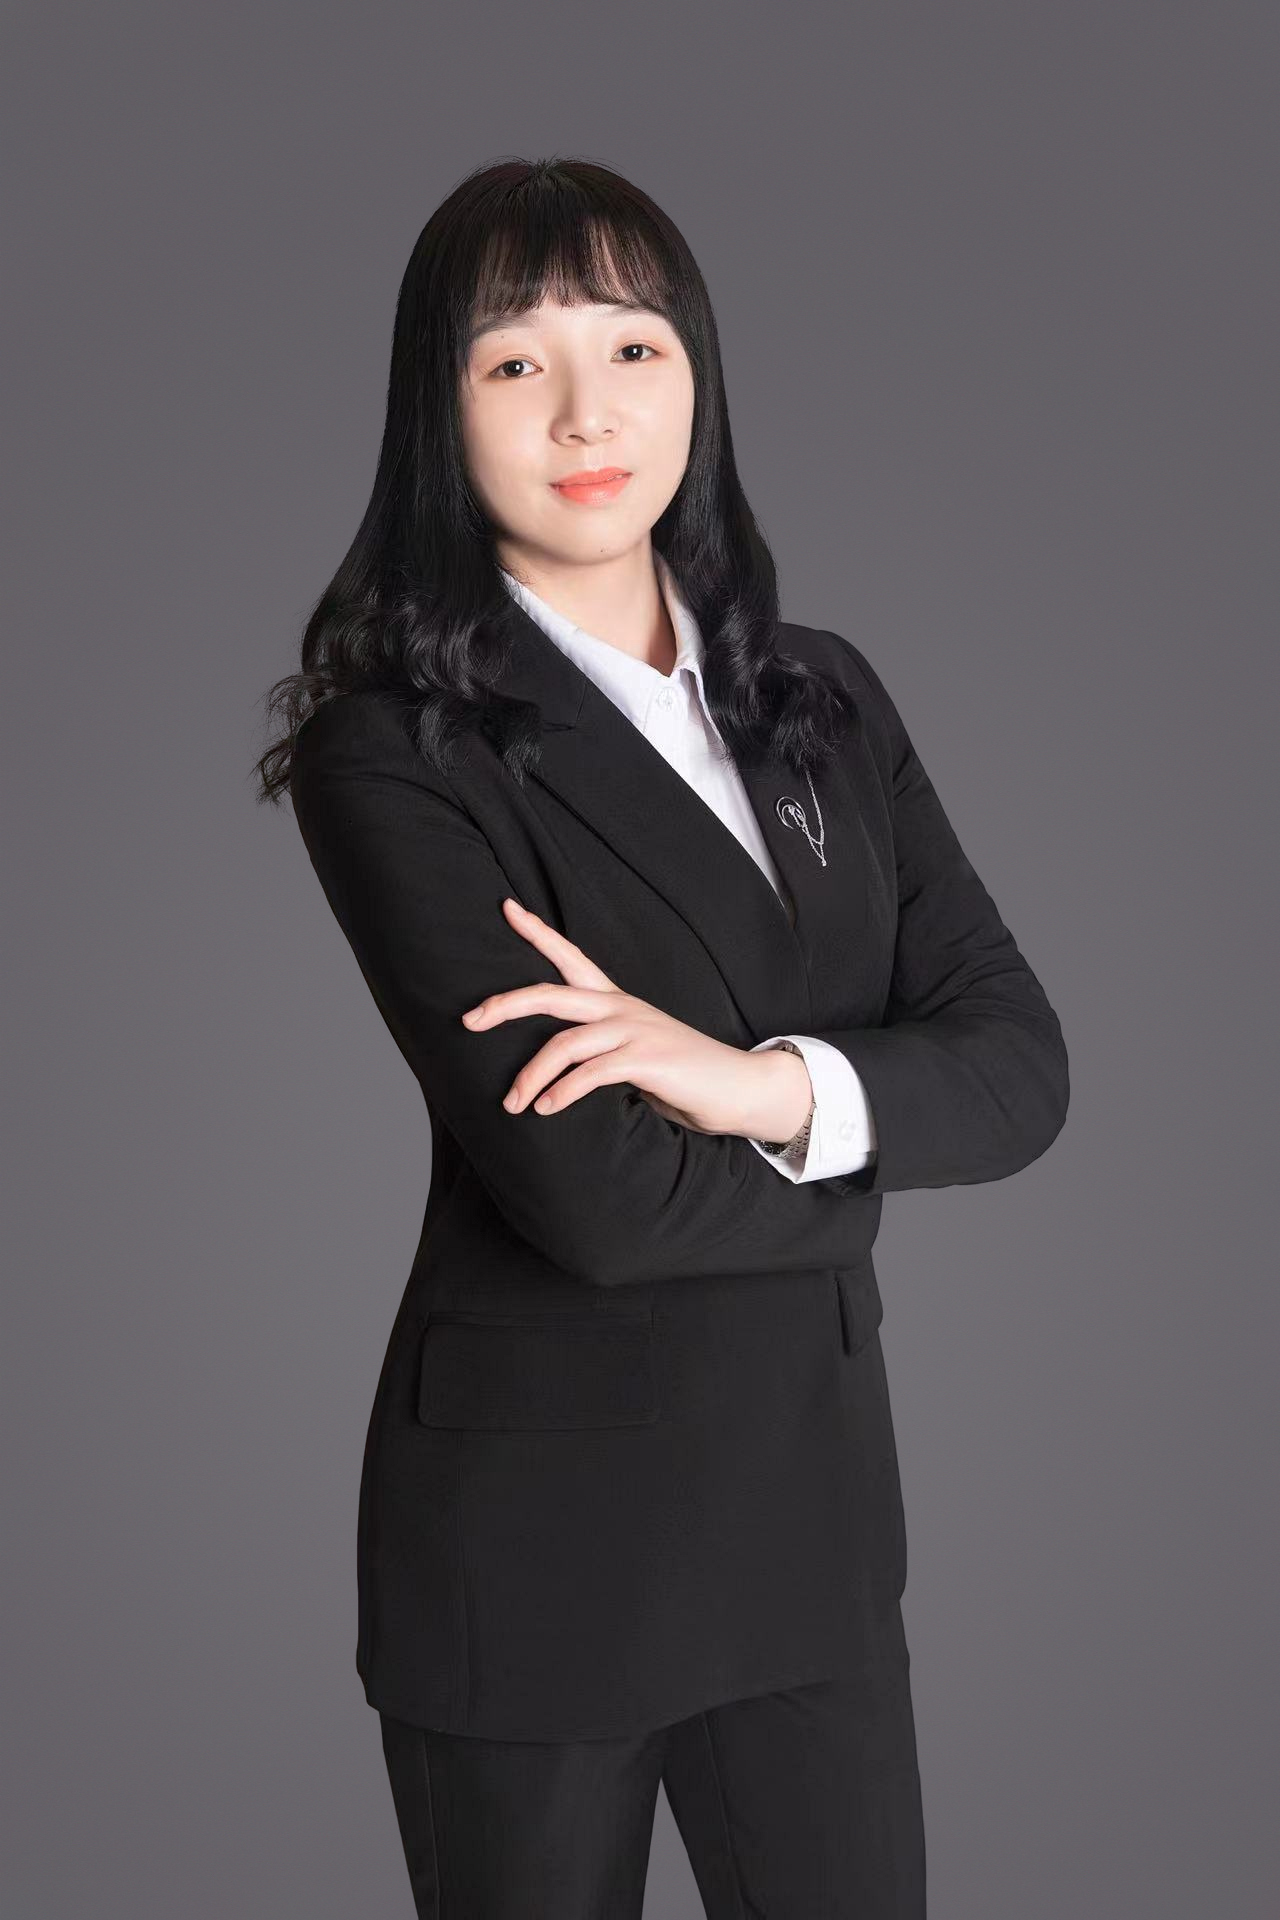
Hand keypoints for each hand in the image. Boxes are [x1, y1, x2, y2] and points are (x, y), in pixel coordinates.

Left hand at [459, 898, 795, 1138]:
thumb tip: (559, 1070)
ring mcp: (635, 1031)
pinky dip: (563, 1092)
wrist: (739, 1088)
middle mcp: (621, 1008)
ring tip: (512, 1102)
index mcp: (616, 1002)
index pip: (571, 957)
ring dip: (531, 1074)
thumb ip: (600, 1052)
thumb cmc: (683, 1076)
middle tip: (470, 1019)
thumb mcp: (635, 1054)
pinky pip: (592, 1073)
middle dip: (505, 1004)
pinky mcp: (648, 1059)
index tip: (507, 908)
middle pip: (551, 993)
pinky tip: (547, 1109)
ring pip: (565, 1043)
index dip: (538, 932)